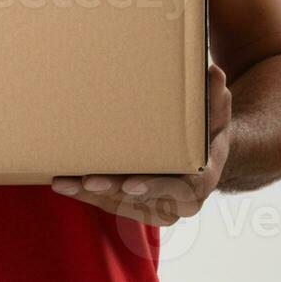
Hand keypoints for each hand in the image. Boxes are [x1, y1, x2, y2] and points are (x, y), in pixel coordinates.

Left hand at [50, 62, 231, 225]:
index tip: (131, 183)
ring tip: (63, 181)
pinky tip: (65, 182)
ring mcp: (156, 207)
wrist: (204, 156)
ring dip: (90, 194)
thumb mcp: (217, 112)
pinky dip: (87, 194)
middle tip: (86, 180)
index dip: (154, 187)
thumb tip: (212, 74)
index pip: (177, 188)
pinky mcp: (136, 207)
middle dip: (111, 190)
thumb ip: (215, 96)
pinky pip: (110, 203)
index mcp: (199, 181)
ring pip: (119, 204)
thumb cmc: (207, 130)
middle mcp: (178, 202)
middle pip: (140, 200)